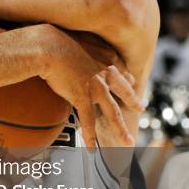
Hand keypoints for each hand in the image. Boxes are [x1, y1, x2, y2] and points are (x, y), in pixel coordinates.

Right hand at [38, 26, 143, 147]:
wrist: (48, 46)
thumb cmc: (58, 39)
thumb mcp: (80, 39)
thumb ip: (90, 46)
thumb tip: (87, 50)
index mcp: (106, 58)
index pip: (121, 72)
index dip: (127, 80)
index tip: (131, 83)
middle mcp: (105, 73)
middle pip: (124, 92)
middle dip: (134, 102)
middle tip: (141, 109)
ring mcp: (96, 87)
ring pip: (113, 113)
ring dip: (121, 130)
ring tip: (127, 142)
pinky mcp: (82, 97)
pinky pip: (88, 121)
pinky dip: (89, 137)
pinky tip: (91, 150)